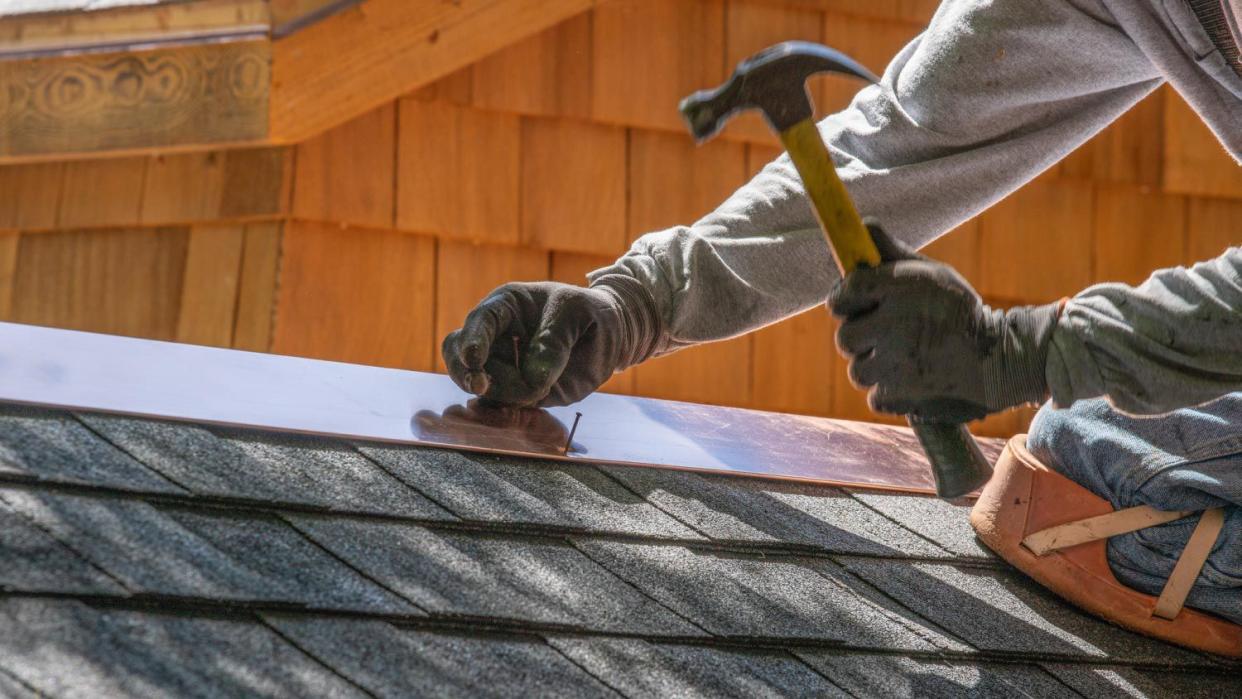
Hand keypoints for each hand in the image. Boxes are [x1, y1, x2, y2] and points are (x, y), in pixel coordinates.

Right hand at [441, 277, 659, 406]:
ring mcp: (503, 366)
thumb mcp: (578, 314)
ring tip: (540, 390)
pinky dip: (504, 412)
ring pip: (479, 385)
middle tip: (482, 386)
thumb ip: (555, 341)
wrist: (610, 336)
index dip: (472, 340)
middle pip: (459, 354)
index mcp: (506, 307)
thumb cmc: (590, 313)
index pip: (480, 321)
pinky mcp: (516, 392)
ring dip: (502, 394)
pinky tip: (524, 407)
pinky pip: (498, 406)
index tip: (474, 359)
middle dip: (466, 372)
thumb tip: (532, 377)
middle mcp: (496, 337)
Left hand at [828, 226, 1060, 422]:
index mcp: (899, 288)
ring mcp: (895, 362)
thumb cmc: (960, 311)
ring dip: (875, 366)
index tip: (854, 303)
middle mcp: (893, 324)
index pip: (845, 292)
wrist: (1000, 358)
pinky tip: (912, 378)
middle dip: (860, 337)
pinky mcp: (900, 393)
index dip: (845, 299)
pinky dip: (889, 392)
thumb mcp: (932, 274)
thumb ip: (893, 254)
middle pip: (845, 337)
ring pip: (857, 370)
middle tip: (884, 335)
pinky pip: (875, 395)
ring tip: (904, 358)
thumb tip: (864, 225)